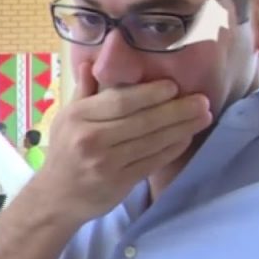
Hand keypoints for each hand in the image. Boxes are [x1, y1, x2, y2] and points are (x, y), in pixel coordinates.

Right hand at [38, 62, 212, 222]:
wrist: (55, 197)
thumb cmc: (64, 152)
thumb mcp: (65, 119)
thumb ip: (84, 91)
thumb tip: (92, 61)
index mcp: (77, 117)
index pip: (119, 101)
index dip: (150, 93)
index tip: (174, 86)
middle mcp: (90, 139)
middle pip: (141, 120)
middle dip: (176, 109)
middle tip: (202, 100)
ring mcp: (105, 163)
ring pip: (152, 141)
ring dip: (182, 128)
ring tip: (203, 116)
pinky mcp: (118, 183)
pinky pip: (152, 161)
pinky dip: (172, 149)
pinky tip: (186, 138)